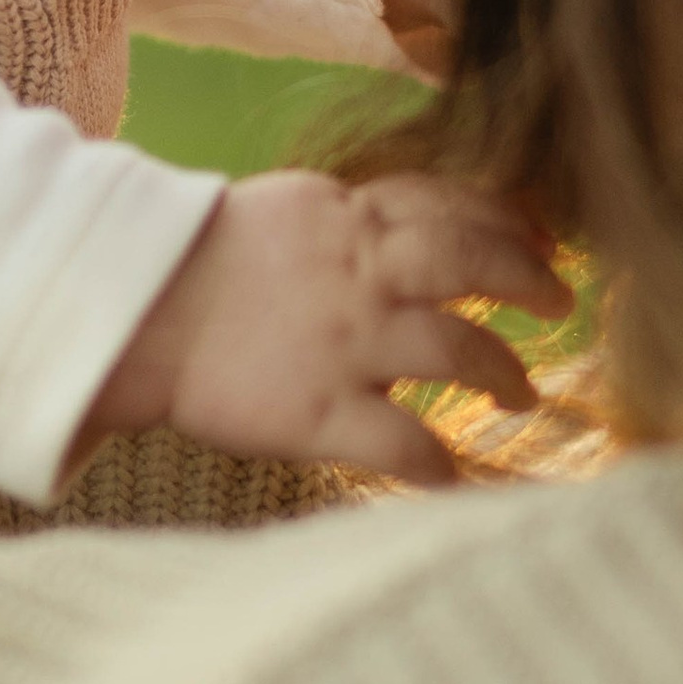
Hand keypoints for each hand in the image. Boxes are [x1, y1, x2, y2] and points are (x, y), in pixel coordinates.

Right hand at [83, 168, 566, 485]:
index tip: (540, 238)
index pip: (450, 205)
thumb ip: (348, 216)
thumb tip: (403, 220)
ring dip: (503, 372)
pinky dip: (441, 467)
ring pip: (460, 351)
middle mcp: (359, 272)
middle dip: (529, 281)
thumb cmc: (191, 262)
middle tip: (559, 301)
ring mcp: (345, 342)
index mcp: (347, 217)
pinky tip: (456, 478)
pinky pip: (405, 446)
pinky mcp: (319, 410)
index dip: (507, 221)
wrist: (123, 311)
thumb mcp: (281, 210)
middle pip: (475, 263)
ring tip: (520, 391)